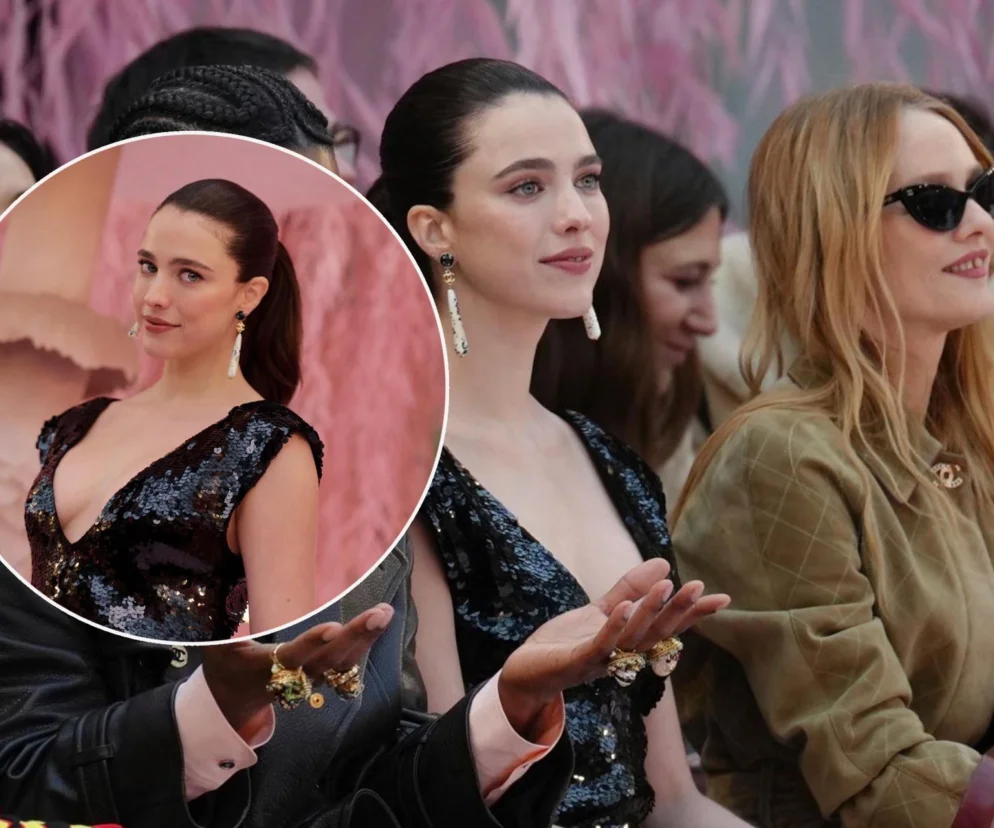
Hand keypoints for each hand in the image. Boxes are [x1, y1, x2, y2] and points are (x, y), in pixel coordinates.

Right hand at [202, 603, 393, 730]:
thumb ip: (220, 633)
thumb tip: (230, 610)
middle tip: (379, 614)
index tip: (332, 627)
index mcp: (266, 668)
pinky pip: (346, 663)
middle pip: (328, 661)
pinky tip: (380, 620)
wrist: (233, 700)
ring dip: (366, 638)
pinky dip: (364, 642)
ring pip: (342, 664)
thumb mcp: (214, 650)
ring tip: (385, 613)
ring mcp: (311, 677)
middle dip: (355, 637)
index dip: (311, 644)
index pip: (292, 657)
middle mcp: (293, 676)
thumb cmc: (224, 666)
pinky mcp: (321, 673)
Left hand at [498, 558, 728, 733]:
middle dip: (678, 611)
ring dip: (649, 612)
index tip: (721, 598)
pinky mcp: (577, 661)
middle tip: (698, 587)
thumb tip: (664, 563)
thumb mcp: (602, 610)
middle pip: (656, 633)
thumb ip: (630, 590)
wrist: (527, 670)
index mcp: (631, 642)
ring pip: (632, 637)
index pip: (667, 627)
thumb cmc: (566, 642)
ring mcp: (601, 660)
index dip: (693, 613)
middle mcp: (622, 655)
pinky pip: (600, 645)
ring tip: (666, 586)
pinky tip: (623, 608)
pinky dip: (613, 628)